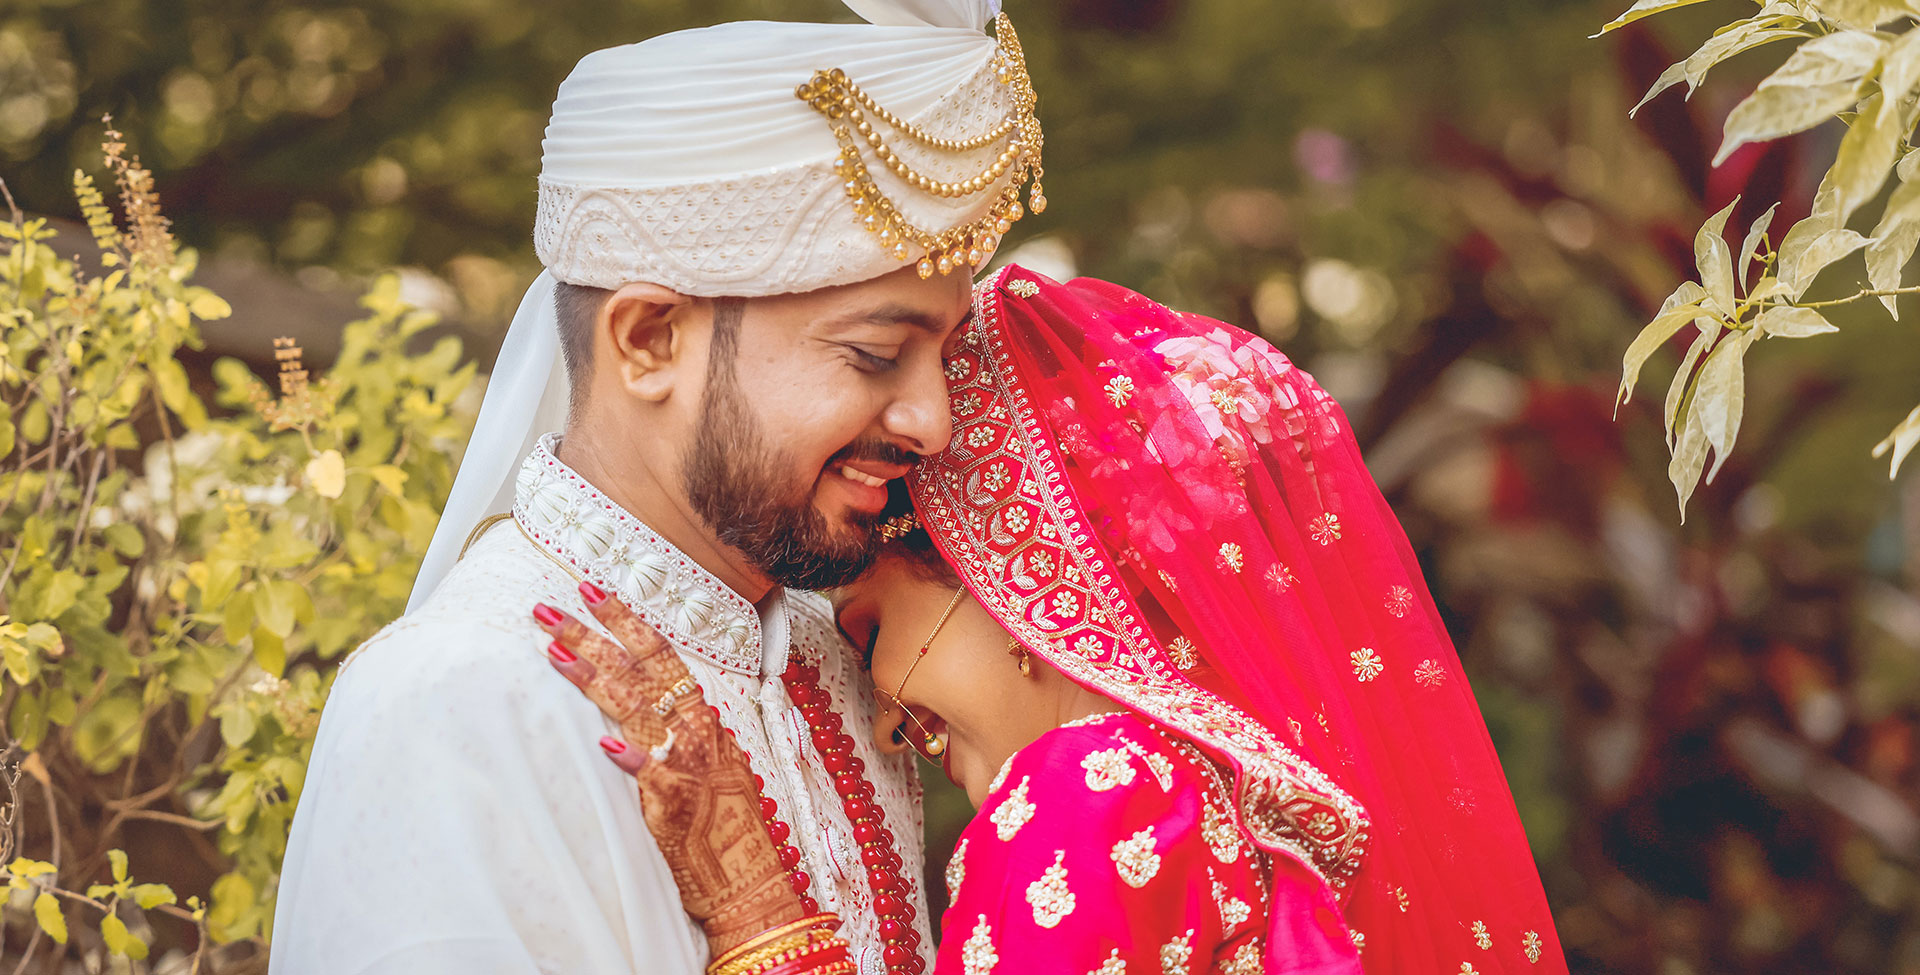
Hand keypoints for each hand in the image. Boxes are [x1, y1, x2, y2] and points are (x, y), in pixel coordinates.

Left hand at [533, 582, 803, 951]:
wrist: (749, 877)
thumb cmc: (724, 822)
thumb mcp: (706, 761)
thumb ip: (674, 730)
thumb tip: (633, 708)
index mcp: (701, 716)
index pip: (659, 653)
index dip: (625, 619)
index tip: (592, 589)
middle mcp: (693, 729)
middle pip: (638, 669)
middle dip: (593, 633)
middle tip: (549, 608)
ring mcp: (685, 763)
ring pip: (635, 707)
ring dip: (593, 675)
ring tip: (552, 648)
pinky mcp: (677, 804)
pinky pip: (654, 776)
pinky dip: (634, 759)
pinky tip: (607, 746)